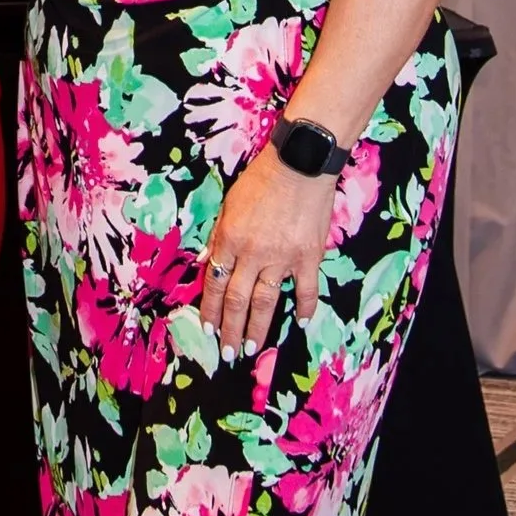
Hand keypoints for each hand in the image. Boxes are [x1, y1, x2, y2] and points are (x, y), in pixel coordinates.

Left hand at [201, 142, 334, 358]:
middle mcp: (253, 253)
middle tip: (227, 352)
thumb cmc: (261, 179)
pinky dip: (304, 308)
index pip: (214, 283)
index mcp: (230, 238)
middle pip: (237, 300)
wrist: (300, 163)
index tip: (207, 329)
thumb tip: (207, 263)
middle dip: (229, 329)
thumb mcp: (229, 204)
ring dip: (257, 329)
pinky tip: (301, 324)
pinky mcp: (308, 257)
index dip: (209, 310)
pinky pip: (306, 290)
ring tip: (250, 348)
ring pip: (266, 302)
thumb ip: (219, 236)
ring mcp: (282, 258)